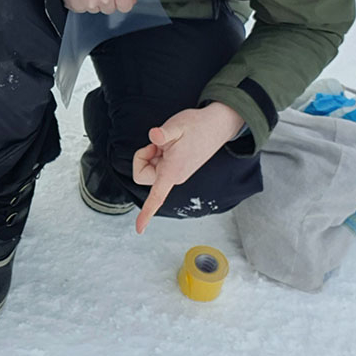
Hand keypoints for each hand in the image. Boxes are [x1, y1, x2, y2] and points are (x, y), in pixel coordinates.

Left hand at [131, 103, 244, 233]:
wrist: (217, 126)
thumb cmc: (197, 126)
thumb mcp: (178, 125)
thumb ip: (164, 133)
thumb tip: (153, 135)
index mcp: (172, 172)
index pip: (156, 197)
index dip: (146, 213)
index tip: (139, 229)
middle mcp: (174, 177)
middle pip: (143, 174)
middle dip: (143, 157)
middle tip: (158, 143)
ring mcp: (176, 174)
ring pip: (150, 169)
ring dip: (152, 154)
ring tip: (169, 142)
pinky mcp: (176, 169)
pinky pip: (157, 165)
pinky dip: (157, 154)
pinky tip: (169, 144)